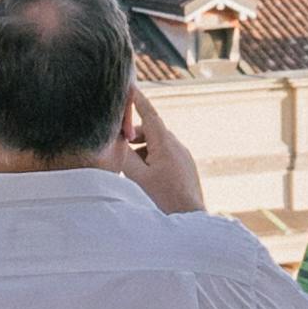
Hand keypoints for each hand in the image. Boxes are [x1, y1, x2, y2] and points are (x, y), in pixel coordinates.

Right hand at [110, 95, 207, 217]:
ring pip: (157, 146)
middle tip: (120, 151)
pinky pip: (166, 156)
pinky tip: (146, 181)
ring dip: (142, 153)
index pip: (149, 114)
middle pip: (150, 131)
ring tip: (134, 175)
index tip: (130, 86)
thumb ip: (125, 156)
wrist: (189, 221)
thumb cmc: (163, 199)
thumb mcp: (137, 177)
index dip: (138, 100)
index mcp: (165, 143)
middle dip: (133, 138)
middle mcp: (177, 145)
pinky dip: (152, 161)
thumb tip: (118, 141)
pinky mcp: (186, 168)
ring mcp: (184, 157)